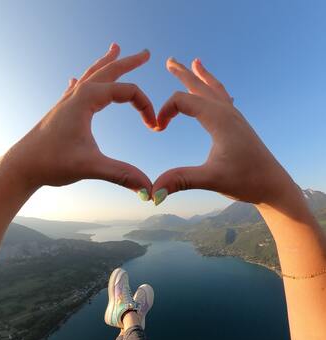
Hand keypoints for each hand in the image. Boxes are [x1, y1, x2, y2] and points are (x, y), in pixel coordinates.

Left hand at [5, 44, 154, 198]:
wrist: (21, 166)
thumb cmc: (51, 162)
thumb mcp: (90, 167)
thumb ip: (121, 174)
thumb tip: (149, 188)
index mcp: (86, 100)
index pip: (126, 92)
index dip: (145, 106)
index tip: (154, 126)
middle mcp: (77, 95)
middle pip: (108, 71)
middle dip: (129, 62)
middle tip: (146, 53)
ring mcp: (67, 102)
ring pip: (92, 75)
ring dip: (107, 63)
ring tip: (115, 49)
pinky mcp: (62, 112)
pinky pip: (76, 88)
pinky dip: (83, 80)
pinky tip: (75, 79)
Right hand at [152, 57, 295, 205]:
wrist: (273, 185)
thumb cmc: (246, 180)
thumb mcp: (210, 180)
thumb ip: (180, 180)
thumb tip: (152, 192)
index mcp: (218, 119)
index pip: (183, 101)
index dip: (164, 111)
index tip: (157, 129)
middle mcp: (227, 113)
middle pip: (200, 86)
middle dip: (183, 73)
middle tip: (170, 60)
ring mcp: (235, 118)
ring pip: (214, 89)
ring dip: (201, 77)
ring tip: (196, 63)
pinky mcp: (238, 126)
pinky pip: (224, 100)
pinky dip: (214, 90)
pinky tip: (216, 92)